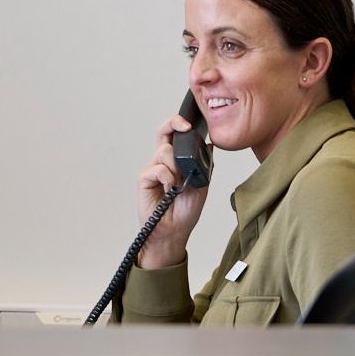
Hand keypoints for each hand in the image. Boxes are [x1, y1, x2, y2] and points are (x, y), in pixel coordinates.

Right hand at [134, 113, 210, 268]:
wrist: (174, 231)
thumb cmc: (185, 211)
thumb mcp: (202, 185)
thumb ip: (204, 165)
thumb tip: (210, 146)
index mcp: (176, 161)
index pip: (174, 136)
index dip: (179, 124)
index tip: (189, 124)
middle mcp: (162, 162)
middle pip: (163, 133)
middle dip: (173, 124)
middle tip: (184, 127)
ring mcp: (152, 170)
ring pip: (164, 151)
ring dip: (177, 167)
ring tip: (179, 184)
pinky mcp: (144, 180)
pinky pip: (158, 169)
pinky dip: (168, 178)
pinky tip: (170, 190)